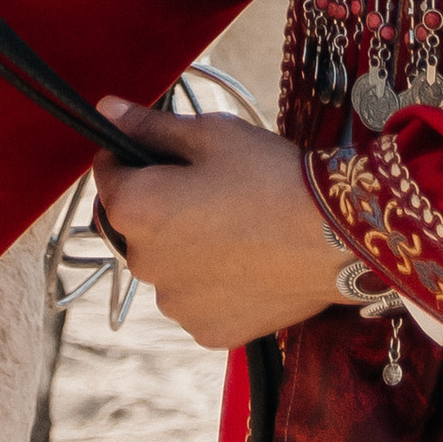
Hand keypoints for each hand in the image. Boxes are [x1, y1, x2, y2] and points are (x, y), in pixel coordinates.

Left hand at [90, 98, 351, 350]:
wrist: (336, 238)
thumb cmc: (270, 176)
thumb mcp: (210, 134)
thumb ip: (150, 126)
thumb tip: (106, 110)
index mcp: (133, 209)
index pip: (108, 176)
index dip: (133, 157)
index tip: (169, 152)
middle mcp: (141, 264)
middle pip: (138, 225)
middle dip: (162, 206)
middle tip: (215, 189)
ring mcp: (175, 305)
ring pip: (168, 266)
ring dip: (186, 249)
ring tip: (237, 228)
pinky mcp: (207, 331)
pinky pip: (197, 299)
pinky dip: (212, 284)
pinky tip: (248, 262)